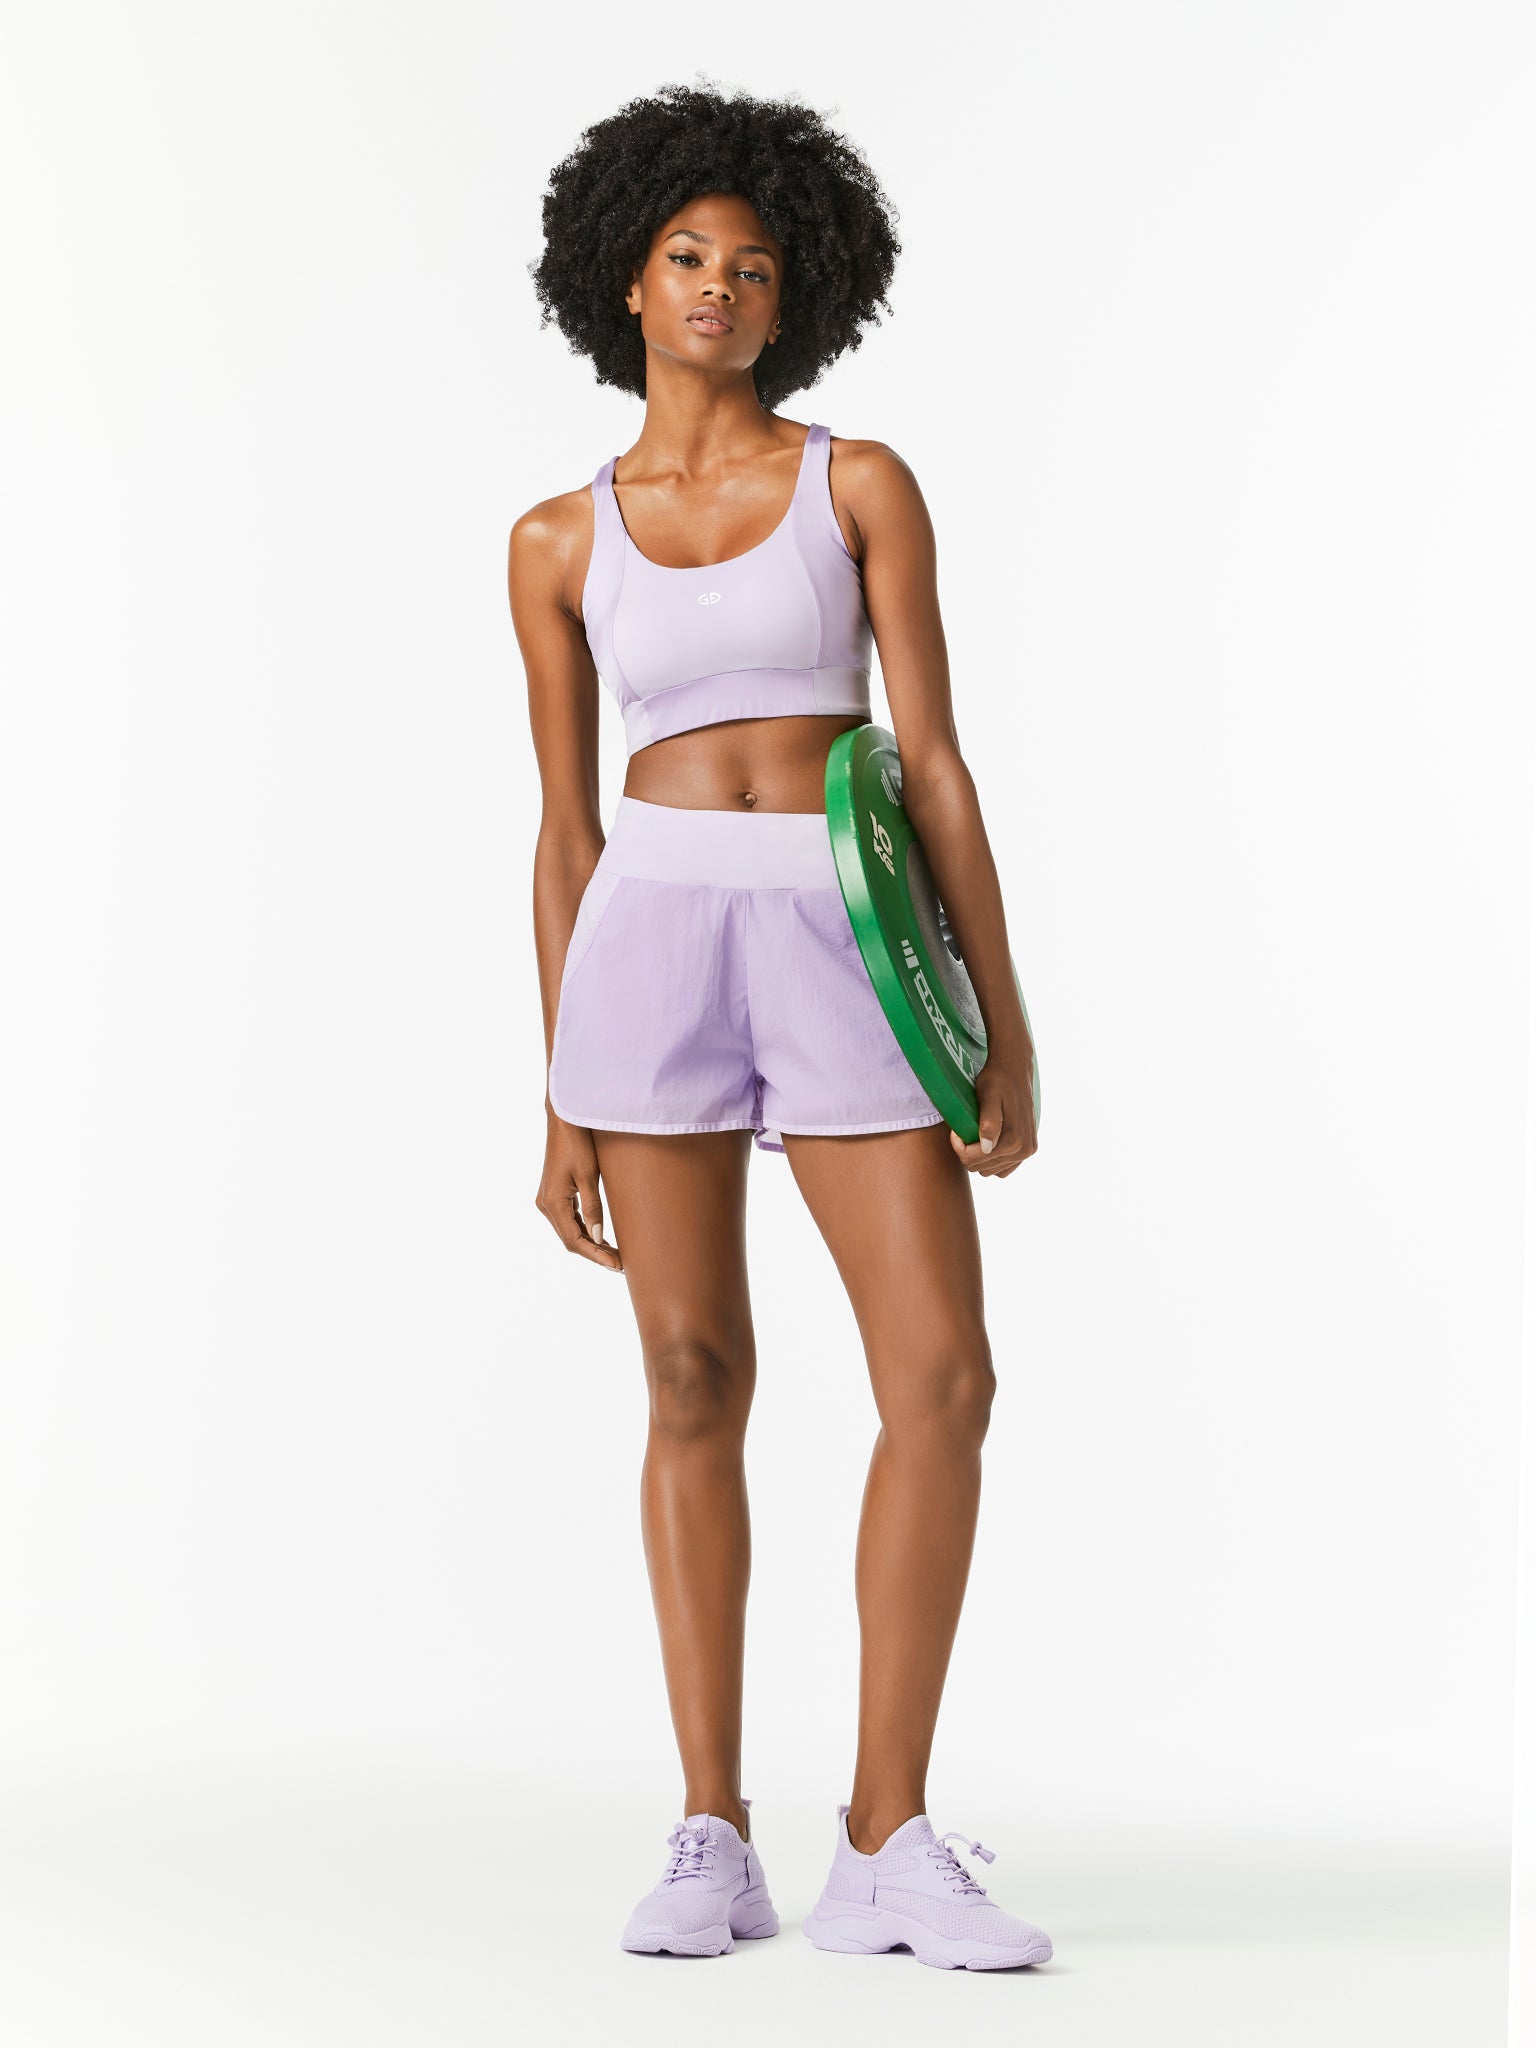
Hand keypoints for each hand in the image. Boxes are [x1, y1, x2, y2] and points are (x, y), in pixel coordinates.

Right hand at [537, 1113, 623, 1270]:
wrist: (564, 1121)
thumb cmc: (579, 1144)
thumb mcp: (589, 1176)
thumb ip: (593, 1208)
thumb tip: (597, 1237)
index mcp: (553, 1203)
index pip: (575, 1240)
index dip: (596, 1255)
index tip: (617, 1266)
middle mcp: (545, 1205)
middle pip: (570, 1240)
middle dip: (594, 1253)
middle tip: (620, 1264)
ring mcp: (547, 1201)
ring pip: (569, 1232)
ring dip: (589, 1243)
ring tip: (614, 1254)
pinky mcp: (553, 1195)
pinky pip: (568, 1220)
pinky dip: (583, 1230)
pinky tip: (600, 1237)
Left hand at [948, 1047, 1037, 1177]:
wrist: (1015, 1070)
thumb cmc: (997, 1081)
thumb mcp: (988, 1097)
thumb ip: (989, 1122)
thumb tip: (987, 1148)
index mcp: (1013, 1141)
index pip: (973, 1161)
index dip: (959, 1147)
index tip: (956, 1131)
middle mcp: (1024, 1150)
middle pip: (981, 1168)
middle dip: (968, 1152)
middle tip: (965, 1130)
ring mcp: (1027, 1152)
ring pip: (991, 1170)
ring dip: (979, 1156)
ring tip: (976, 1134)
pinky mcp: (1028, 1149)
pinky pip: (1004, 1168)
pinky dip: (992, 1159)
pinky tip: (987, 1141)